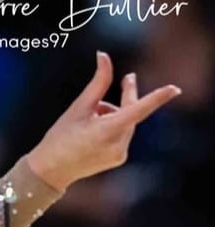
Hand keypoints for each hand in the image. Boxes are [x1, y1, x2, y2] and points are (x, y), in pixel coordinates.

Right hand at [27, 51, 181, 190]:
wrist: (51, 170)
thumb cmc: (61, 136)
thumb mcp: (79, 107)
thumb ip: (99, 81)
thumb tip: (104, 55)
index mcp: (107, 131)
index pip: (138, 110)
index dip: (157, 98)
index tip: (175, 90)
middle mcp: (118, 145)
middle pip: (132, 113)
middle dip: (124, 99)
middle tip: (127, 77)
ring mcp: (120, 154)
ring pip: (127, 124)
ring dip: (114, 116)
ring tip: (89, 122)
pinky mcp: (119, 159)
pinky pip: (123, 135)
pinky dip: (113, 129)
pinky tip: (94, 135)